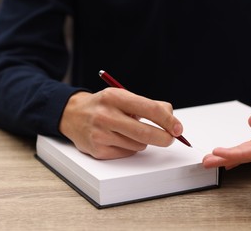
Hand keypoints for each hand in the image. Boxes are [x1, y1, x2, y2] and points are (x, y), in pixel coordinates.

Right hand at [59, 88, 183, 158]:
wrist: (72, 114)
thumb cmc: (104, 105)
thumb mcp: (124, 97)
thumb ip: (149, 105)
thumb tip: (172, 119)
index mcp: (115, 97)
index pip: (150, 110)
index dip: (168, 121)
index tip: (178, 129)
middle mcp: (106, 115)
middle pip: (145, 133)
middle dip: (164, 138)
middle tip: (169, 139)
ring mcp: (100, 134)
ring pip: (138, 145)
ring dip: (142, 141)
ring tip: (129, 132)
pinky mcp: (97, 150)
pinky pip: (126, 154)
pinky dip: (129, 148)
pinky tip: (118, 139)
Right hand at [202, 81, 250, 170]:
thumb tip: (250, 122)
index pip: (249, 144)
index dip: (234, 149)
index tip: (221, 153)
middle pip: (242, 153)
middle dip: (224, 157)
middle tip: (209, 162)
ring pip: (242, 155)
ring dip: (223, 158)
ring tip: (207, 162)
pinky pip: (246, 153)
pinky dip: (231, 154)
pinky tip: (218, 154)